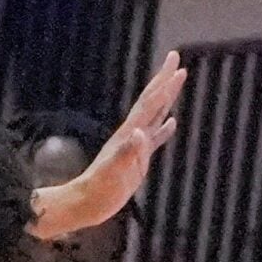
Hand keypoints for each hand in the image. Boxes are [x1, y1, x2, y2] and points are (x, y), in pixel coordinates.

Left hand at [31, 50, 185, 239]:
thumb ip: (127, 152)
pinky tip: (172, 122)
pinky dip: (164, 129)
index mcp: (129, 135)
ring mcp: (134, 146)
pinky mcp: (136, 159)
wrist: (84, 204)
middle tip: (175, 57)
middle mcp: (132, 135)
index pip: (150, 103)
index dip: (163, 85)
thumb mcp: (113, 172)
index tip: (177, 65)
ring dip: (165, 98)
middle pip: (151, 101)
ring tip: (176, 80)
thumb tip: (141, 132)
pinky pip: (154, 139)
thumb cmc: (98, 191)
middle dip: (164, 80)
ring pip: (154, 115)